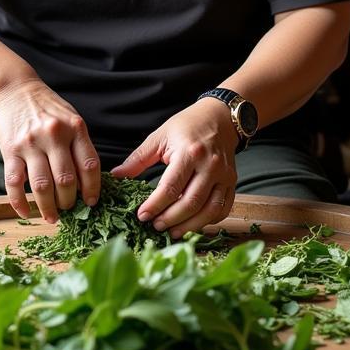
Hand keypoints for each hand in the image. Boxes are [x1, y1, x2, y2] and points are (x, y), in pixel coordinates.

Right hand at [0, 79, 100, 222]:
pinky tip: (26, 213)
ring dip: (48, 208)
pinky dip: (20, 203)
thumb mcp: (72, 120)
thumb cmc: (48, 109)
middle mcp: (54, 135)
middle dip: (69, 202)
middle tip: (69, 210)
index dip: (93, 189)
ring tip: (52, 217)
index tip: (92, 203)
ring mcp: (30, 143)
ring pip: (42, 186)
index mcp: (75, 128)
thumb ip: (80, 147)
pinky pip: (14, 184)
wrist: (15, 90)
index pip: (90, 166)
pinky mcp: (9, 150)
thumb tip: (87, 184)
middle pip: (66, 180)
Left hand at [111, 100, 238, 238]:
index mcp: (189, 153)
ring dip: (190, 226)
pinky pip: (223, 208)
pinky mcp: (232, 182)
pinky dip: (209, 221)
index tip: (142, 215)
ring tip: (173, 232)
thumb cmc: (187, 125)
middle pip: (191, 202)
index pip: (171, 187)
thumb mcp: (160, 137)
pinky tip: (194, 224)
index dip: (155, 205)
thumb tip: (116, 175)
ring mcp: (224, 175)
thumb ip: (138, 158)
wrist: (220, 117)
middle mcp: (210, 165)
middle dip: (171, 219)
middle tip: (155, 226)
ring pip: (209, 210)